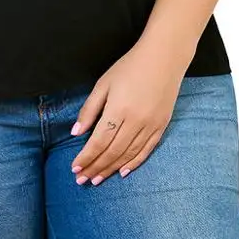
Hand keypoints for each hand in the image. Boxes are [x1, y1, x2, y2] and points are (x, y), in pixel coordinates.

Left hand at [69, 39, 186, 185]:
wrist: (164, 58)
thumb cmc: (130, 67)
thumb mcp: (104, 83)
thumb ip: (90, 109)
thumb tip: (76, 133)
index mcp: (118, 109)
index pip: (99, 141)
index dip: (86, 157)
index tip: (75, 169)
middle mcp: (136, 121)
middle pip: (112, 151)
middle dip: (95, 167)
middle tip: (82, 180)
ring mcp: (151, 125)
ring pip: (128, 154)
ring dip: (111, 169)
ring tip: (97, 179)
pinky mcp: (162, 126)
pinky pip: (146, 150)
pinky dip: (134, 163)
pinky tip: (122, 172)